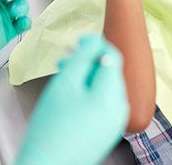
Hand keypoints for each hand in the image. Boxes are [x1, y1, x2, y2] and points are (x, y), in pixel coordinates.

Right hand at [15, 35, 128, 164]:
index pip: (113, 56)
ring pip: (104, 87)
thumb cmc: (51, 129)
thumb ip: (83, 57)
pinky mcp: (107, 131)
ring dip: (85, 78)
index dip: (95, 44)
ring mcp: (115, 122)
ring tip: (63, 79)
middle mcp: (120, 109)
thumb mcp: (65, 83)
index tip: (78, 41)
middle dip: (87, 63)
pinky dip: (88, 94)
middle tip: (64, 60)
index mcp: (113, 95)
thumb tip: (96, 40)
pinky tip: (69, 97)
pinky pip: (102, 103)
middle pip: (108, 72)